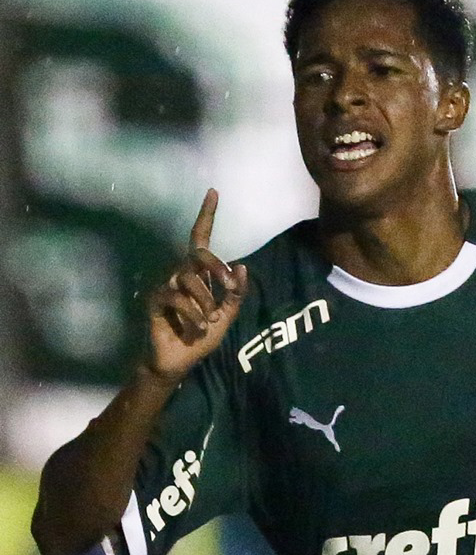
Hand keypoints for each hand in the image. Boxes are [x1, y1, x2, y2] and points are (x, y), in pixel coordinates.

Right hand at [146, 188, 246, 380]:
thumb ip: (235, 294)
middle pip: (198, 254)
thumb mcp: (226, 318)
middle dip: (215, 266)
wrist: (178, 362)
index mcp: (200, 276)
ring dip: (205, 302)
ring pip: (189, 279)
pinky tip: (196, 328)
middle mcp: (182, 276)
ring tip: (207, 322)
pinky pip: (176, 297)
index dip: (207, 216)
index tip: (213, 192)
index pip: (201, 240)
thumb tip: (241, 264)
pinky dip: (191, 314)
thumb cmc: (201, 338)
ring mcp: (167, 287)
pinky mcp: (156, 301)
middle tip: (227, 285)